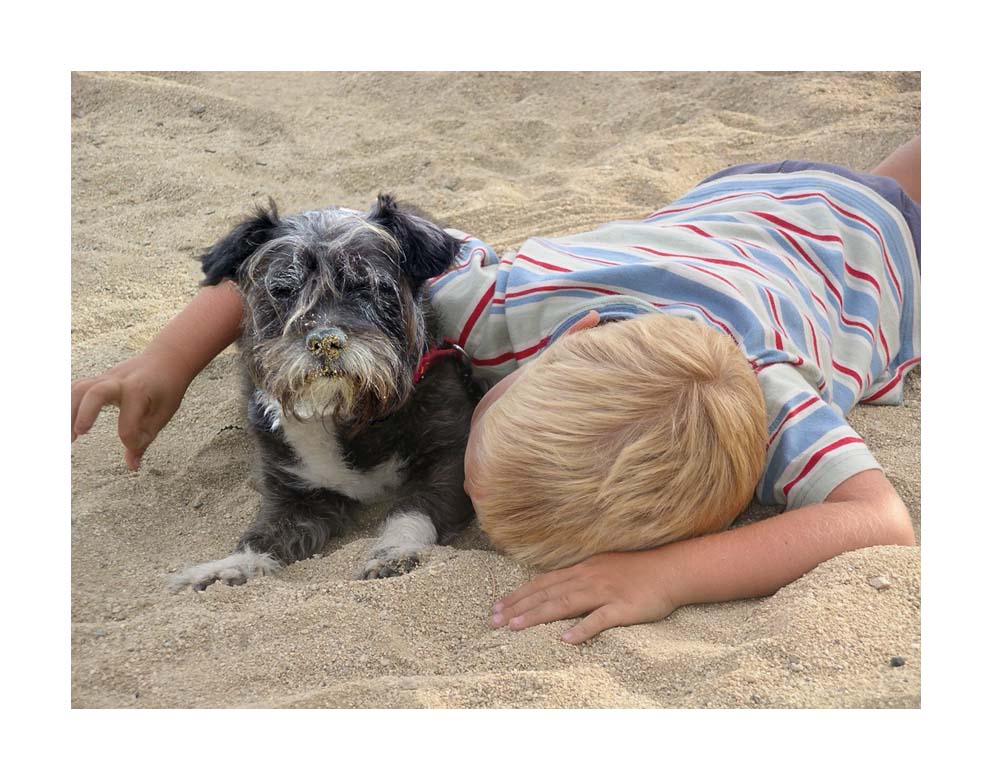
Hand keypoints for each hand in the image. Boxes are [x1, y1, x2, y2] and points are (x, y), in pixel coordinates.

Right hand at [71, 347, 190, 469]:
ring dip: (67, 412)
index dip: (132, 441)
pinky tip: (63, 425)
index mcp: (140, 391)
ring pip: (79, 389)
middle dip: (84, 413)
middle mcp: (119, 381)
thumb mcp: (163, 415)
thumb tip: (132, 467)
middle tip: (76, 436)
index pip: (129, 424)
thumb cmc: (167, 388)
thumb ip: (145, 440)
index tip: (135, 446)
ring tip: (66, 438)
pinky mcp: (98, 380)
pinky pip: (76, 389)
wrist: (166, 359)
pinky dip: (66, 404)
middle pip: (95, 392)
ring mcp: (106, 378)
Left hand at [489, 548, 680, 643]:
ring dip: (538, 615)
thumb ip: (581, 576)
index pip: (543, 582)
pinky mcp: (623, 607)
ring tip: (516, 627)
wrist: (672, 569)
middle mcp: (588, 577)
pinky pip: (600, 619)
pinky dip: (582, 629)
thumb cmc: (639, 569)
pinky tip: (566, 640)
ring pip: (565, 603)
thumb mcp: (604, 566)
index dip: (518, 595)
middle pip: (546, 593)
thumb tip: (558, 587)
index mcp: (582, 568)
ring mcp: (605, 592)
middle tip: (493, 621)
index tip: (497, 607)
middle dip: (517, 607)